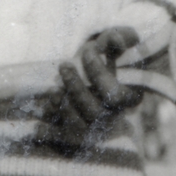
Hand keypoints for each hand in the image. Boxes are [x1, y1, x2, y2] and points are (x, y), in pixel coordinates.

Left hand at [54, 27, 143, 143]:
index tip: (88, 49)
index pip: (114, 94)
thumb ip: (121, 38)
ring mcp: (96, 127)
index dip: (98, 71)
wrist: (101, 69)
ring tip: (54, 87)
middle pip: (95, 112)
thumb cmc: (115, 53)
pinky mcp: (77, 134)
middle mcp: (114, 116)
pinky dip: (50, 128)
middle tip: (64, 64)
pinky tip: (44, 111)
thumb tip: (114, 39)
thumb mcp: (122, 41)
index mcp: (131, 97)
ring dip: (64, 105)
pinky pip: (62, 137)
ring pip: (79, 125)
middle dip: (76, 87)